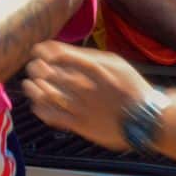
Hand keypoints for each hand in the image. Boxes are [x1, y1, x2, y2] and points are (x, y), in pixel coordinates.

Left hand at [23, 41, 154, 151]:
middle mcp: (86, 87)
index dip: (46, 51)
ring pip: (49, 96)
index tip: (38, 50)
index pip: (62, 56)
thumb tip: (66, 52)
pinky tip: (36, 103)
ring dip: (34, 88)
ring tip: (29, 83)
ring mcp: (82, 107)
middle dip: (37, 68)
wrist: (146, 118)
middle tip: (32, 66)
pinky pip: (54, 116)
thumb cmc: (131, 87)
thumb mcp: (116, 63)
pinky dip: (41, 108)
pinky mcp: (80, 125)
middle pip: (52, 75)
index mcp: (96, 69)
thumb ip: (91, 57)